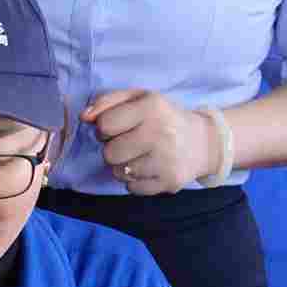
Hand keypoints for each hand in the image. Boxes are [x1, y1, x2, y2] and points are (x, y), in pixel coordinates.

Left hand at [86, 89, 217, 194]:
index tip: (118, 127)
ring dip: (123, 166)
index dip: (105, 128)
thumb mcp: (139, 98)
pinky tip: (148, 168)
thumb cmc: (163, 117)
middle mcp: (160, 133)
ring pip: (118, 173)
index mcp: (152, 107)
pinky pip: (132, 188)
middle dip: (113, 149)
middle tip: (129, 143)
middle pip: (109, 153)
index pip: (104, 125)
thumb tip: (84, 117)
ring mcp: (166, 160)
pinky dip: (135, 180)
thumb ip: (108, 102)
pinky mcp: (169, 182)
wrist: (202, 142)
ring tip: (140, 156)